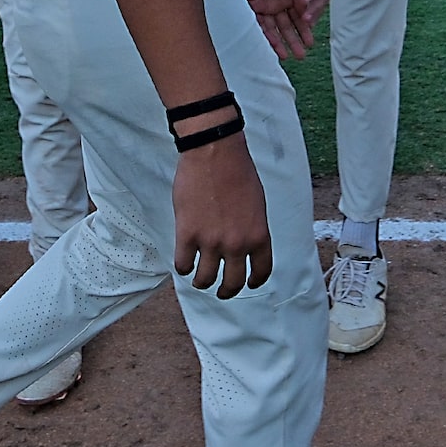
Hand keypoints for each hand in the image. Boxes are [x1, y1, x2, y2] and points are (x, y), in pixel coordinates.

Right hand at [173, 135, 272, 298]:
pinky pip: (184, 264)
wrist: (214, 154)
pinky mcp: (188, 234)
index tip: (249, 283)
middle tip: (222, 292)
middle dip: (227, 291)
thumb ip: (251, 229)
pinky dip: (184, 267)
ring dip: (202, 282)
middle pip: (233, 282)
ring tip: (200, 280)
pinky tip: (185, 263)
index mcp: (259, 235)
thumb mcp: (256, 205)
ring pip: (205, 278)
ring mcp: (211, 241)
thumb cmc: (238, 172)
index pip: (261, 271)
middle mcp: (237, 244)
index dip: (255, 281)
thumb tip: (244, 245)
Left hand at [240, 0, 315, 58]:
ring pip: (274, 29)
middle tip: (301, 55)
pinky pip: (260, 24)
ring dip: (281, 43)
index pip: (299, 18)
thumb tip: (307, 14)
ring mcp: (266, 6)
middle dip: (294, 41)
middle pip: (287, 27)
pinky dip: (266, 35)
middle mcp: (279, 4)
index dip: (305, 31)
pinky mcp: (254, 6)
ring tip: (288, 56)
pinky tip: (273, 45)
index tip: (311, 43)